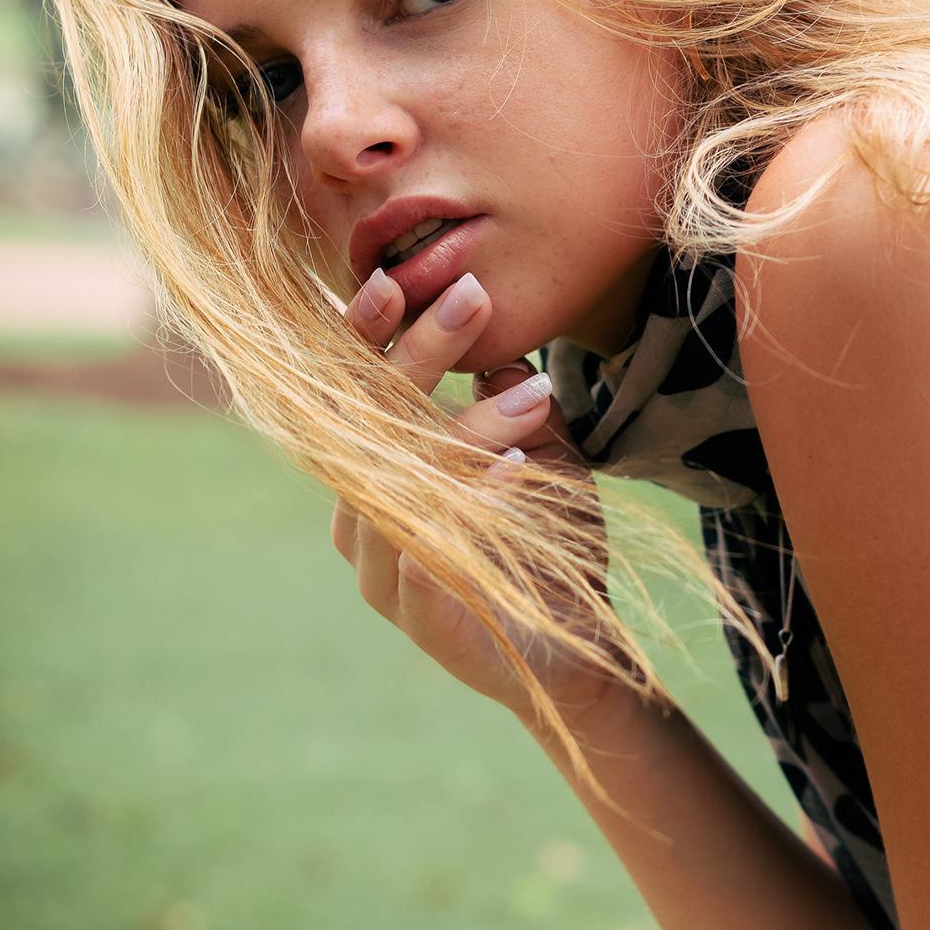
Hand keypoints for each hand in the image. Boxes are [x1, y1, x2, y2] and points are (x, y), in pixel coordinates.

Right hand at [330, 266, 613, 725]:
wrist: (575, 652)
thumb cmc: (543, 543)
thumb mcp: (539, 454)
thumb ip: (510, 400)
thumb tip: (499, 341)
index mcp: (375, 473)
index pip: (354, 392)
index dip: (366, 335)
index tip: (395, 276)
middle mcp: (363, 520)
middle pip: (371, 429)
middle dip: (421, 357)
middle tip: (471, 300)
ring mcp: (385, 576)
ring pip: (402, 494)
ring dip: (461, 436)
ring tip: (529, 396)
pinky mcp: (425, 627)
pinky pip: (427, 568)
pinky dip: (466, 519)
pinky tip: (503, 476)